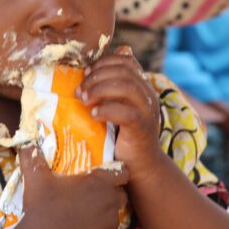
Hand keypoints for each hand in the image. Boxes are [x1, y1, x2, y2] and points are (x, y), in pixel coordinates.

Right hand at [19, 144, 128, 228]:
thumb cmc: (43, 208)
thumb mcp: (35, 177)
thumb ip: (32, 156)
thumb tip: (26, 143)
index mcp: (100, 182)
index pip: (122, 171)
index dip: (115, 171)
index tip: (102, 174)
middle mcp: (110, 202)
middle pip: (120, 194)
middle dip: (110, 193)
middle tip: (90, 194)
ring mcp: (110, 225)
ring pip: (113, 216)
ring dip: (103, 214)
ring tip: (83, 215)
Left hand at [79, 46, 165, 181]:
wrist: (139, 167)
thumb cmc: (121, 136)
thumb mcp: (114, 107)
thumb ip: (109, 89)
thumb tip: (93, 69)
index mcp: (142, 86)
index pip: (126, 61)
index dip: (104, 62)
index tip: (86, 73)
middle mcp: (148, 95)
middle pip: (125, 71)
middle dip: (98, 76)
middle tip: (80, 89)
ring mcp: (148, 111)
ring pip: (127, 87)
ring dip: (100, 90)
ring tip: (83, 100)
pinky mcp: (143, 128)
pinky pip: (127, 113)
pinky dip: (107, 110)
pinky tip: (93, 115)